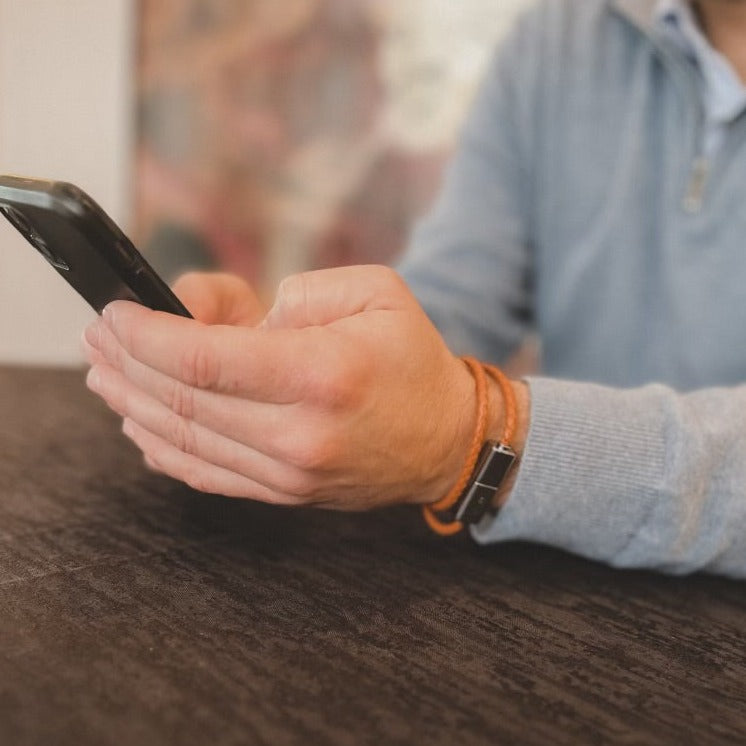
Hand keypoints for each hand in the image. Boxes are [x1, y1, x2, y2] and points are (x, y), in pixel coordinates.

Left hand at [82, 266, 509, 510]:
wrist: (445, 439)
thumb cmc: (411, 358)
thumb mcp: (373, 291)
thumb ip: (296, 292)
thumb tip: (228, 319)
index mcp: (322, 372)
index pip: (205, 360)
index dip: (147, 335)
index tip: (114, 313)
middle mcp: (301, 432)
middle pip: (183, 401)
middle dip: (127, 363)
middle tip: (97, 336)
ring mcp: (290, 473)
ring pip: (184, 440)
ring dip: (133, 403)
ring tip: (103, 372)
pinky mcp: (284, 493)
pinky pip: (205, 474)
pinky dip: (162, 448)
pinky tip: (137, 422)